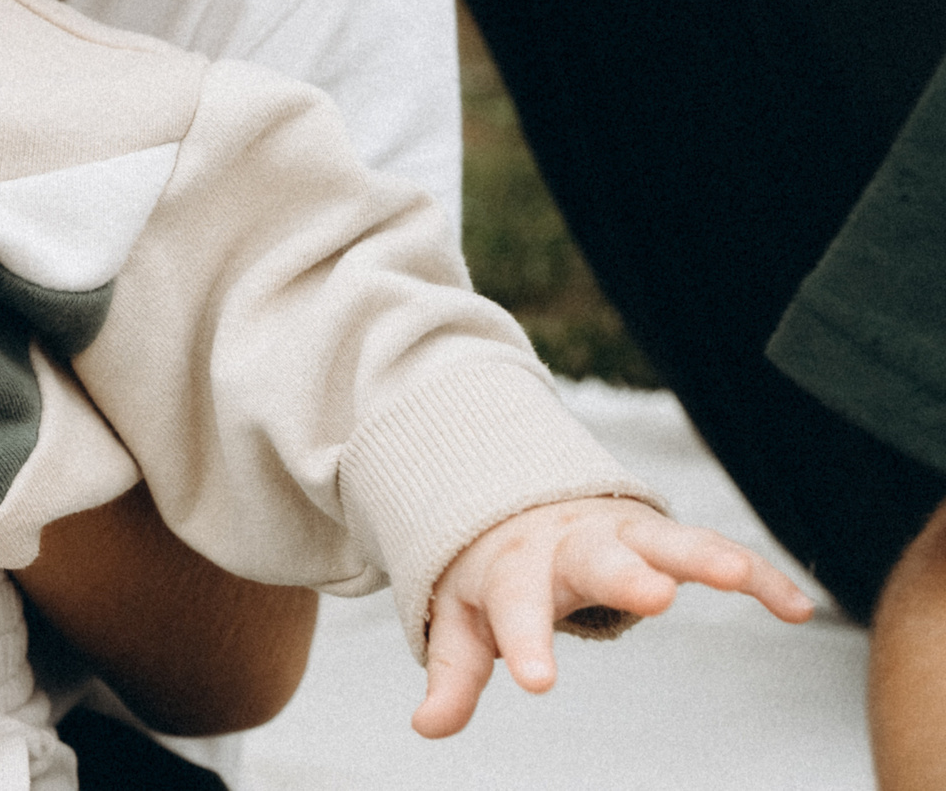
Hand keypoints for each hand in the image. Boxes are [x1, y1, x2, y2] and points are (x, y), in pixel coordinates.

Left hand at [414, 497, 814, 736]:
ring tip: (737, 576)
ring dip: (703, 555)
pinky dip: (756, 574)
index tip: (535, 683)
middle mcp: (571, 544)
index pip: (516, 606)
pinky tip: (797, 608)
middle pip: (597, 557)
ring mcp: (623, 535)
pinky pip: (717, 552)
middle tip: (653, 596)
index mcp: (515, 568)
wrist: (516, 498)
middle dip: (624, 574)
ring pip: (666, 540)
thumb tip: (426, 726)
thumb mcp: (462, 617)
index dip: (523, 643)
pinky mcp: (665, 538)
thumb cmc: (491, 573)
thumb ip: (453, 671)